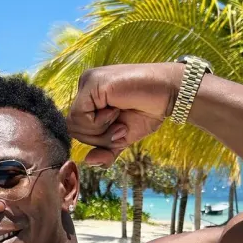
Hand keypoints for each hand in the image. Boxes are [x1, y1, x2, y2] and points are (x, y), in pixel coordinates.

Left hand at [66, 63, 181, 165]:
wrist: (168, 93)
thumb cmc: (147, 112)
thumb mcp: (122, 139)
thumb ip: (105, 152)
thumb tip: (88, 161)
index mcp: (90, 100)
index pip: (78, 130)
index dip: (97, 140)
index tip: (120, 131)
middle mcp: (85, 89)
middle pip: (74, 130)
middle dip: (98, 138)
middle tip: (121, 127)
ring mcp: (87, 83)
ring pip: (74, 124)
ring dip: (100, 131)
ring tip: (119, 117)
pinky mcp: (91, 82)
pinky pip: (80, 116)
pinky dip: (98, 122)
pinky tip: (115, 110)